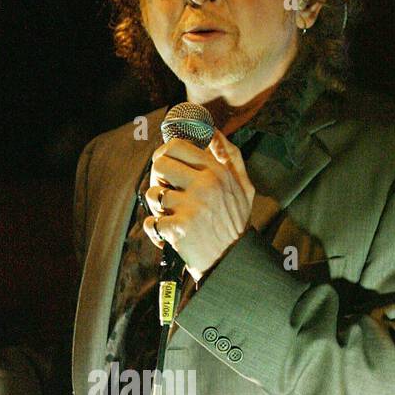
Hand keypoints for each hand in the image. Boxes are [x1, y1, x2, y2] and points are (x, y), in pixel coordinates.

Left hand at [143, 128, 255, 281]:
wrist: (234, 262)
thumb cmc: (235, 224)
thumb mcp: (243, 187)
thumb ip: (231, 158)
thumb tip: (214, 132)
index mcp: (218, 172)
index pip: (178, 146)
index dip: (165, 152)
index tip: (165, 164)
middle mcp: (205, 185)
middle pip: (159, 164)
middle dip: (158, 177)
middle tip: (165, 191)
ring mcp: (191, 207)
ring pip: (153, 194)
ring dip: (157, 207)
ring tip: (171, 216)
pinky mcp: (178, 228)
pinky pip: (151, 221)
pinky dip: (156, 230)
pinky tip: (168, 234)